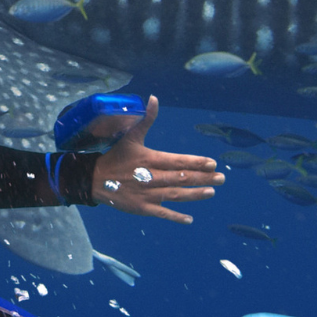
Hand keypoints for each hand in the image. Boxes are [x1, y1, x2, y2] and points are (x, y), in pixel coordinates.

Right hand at [89, 96, 221, 223]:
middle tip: (222, 178)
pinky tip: (190, 219)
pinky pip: (162, 213)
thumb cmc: (116, 156)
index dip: (196, 162)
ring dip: (195, 194)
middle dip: (203, 178)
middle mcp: (151, 177)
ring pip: (176, 195)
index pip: (177, 161)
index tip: (212, 163)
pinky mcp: (142, 208)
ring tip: (212, 192)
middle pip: (181, 178)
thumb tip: (154, 98)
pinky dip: (176, 216)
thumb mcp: (130, 136)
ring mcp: (147, 195)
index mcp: (150, 159)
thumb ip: (146, 119)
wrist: (95, 179)